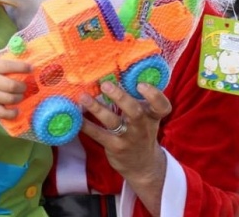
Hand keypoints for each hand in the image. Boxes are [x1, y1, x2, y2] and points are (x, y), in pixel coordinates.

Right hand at [0, 54, 31, 118]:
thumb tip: (15, 58)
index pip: (8, 66)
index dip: (22, 67)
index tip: (31, 68)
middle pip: (11, 85)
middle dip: (22, 86)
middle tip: (25, 85)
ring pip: (9, 99)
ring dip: (19, 98)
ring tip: (20, 95)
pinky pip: (2, 112)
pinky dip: (11, 113)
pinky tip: (17, 111)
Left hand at [79, 81, 170, 214]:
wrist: (142, 165)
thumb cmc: (141, 131)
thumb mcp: (147, 117)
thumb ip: (137, 99)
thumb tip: (115, 73)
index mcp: (152, 115)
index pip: (162, 106)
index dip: (153, 95)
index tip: (141, 84)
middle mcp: (142, 126)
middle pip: (134, 111)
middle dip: (120, 97)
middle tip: (105, 84)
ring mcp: (129, 138)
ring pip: (113, 122)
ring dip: (97, 108)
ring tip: (83, 96)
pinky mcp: (115, 147)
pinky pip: (99, 134)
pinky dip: (87, 125)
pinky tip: (76, 116)